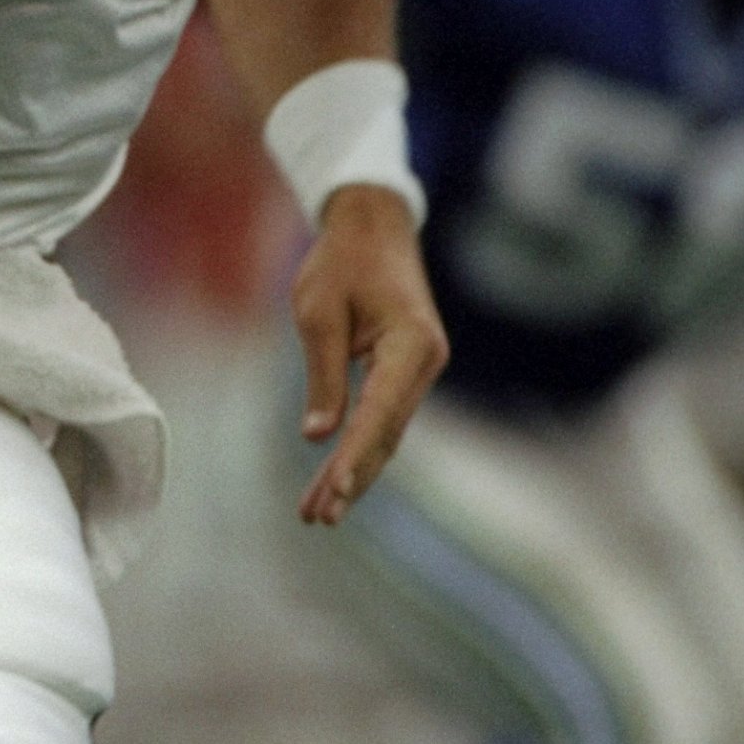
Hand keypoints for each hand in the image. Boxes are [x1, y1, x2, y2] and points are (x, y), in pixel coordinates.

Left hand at [293, 184, 447, 524]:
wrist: (373, 225)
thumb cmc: (341, 261)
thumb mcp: (318, 312)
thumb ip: (323, 374)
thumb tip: (319, 436)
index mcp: (412, 344)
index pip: (379, 413)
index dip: (354, 456)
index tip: (334, 492)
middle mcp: (426, 362)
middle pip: (386, 434)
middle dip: (352, 479)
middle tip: (318, 518)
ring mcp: (420, 370)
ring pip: (384, 433)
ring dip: (353, 472)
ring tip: (316, 513)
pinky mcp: (405, 372)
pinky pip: (382, 419)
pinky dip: (358, 449)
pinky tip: (334, 481)